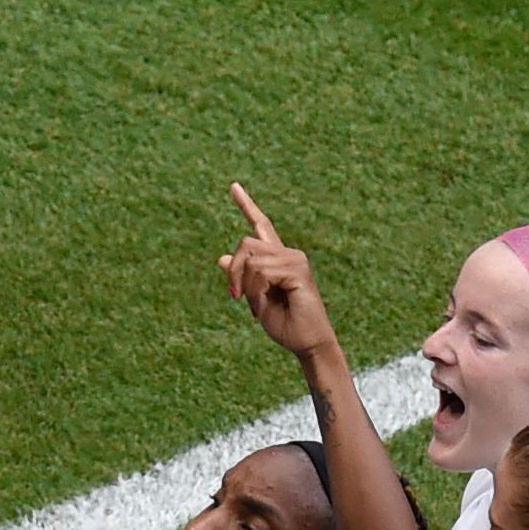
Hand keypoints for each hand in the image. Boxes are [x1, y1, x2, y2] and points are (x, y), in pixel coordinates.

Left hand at [220, 184, 340, 364]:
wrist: (306, 343)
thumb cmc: (284, 324)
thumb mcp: (254, 299)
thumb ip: (241, 277)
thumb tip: (221, 258)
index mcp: (276, 258)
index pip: (261, 225)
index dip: (247, 205)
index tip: (233, 186)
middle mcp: (287, 253)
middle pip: (245, 244)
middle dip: (234, 272)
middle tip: (237, 298)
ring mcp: (294, 259)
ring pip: (251, 260)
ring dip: (247, 288)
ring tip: (258, 307)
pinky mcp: (298, 269)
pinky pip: (261, 272)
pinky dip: (256, 293)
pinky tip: (265, 306)